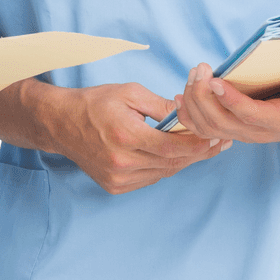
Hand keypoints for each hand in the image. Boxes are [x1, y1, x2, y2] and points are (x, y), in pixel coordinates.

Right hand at [50, 82, 229, 194]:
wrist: (61, 123)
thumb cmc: (95, 103)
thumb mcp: (129, 93)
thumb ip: (161, 105)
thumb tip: (189, 113)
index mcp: (125, 135)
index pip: (173, 147)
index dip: (198, 144)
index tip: (216, 137)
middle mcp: (122, 162)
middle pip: (172, 163)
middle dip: (197, 153)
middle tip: (218, 142)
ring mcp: (117, 178)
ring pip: (163, 173)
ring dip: (183, 160)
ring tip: (200, 147)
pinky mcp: (115, 186)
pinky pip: (150, 178)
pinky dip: (163, 167)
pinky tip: (171, 154)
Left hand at [173, 55, 279, 143]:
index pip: (251, 116)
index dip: (231, 100)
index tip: (214, 80)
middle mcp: (260, 132)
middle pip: (221, 123)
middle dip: (204, 96)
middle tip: (199, 69)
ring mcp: (244, 133)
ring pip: (208, 127)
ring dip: (194, 102)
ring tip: (193, 74)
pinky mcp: (234, 128)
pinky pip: (204, 129)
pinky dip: (189, 115)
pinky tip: (182, 94)